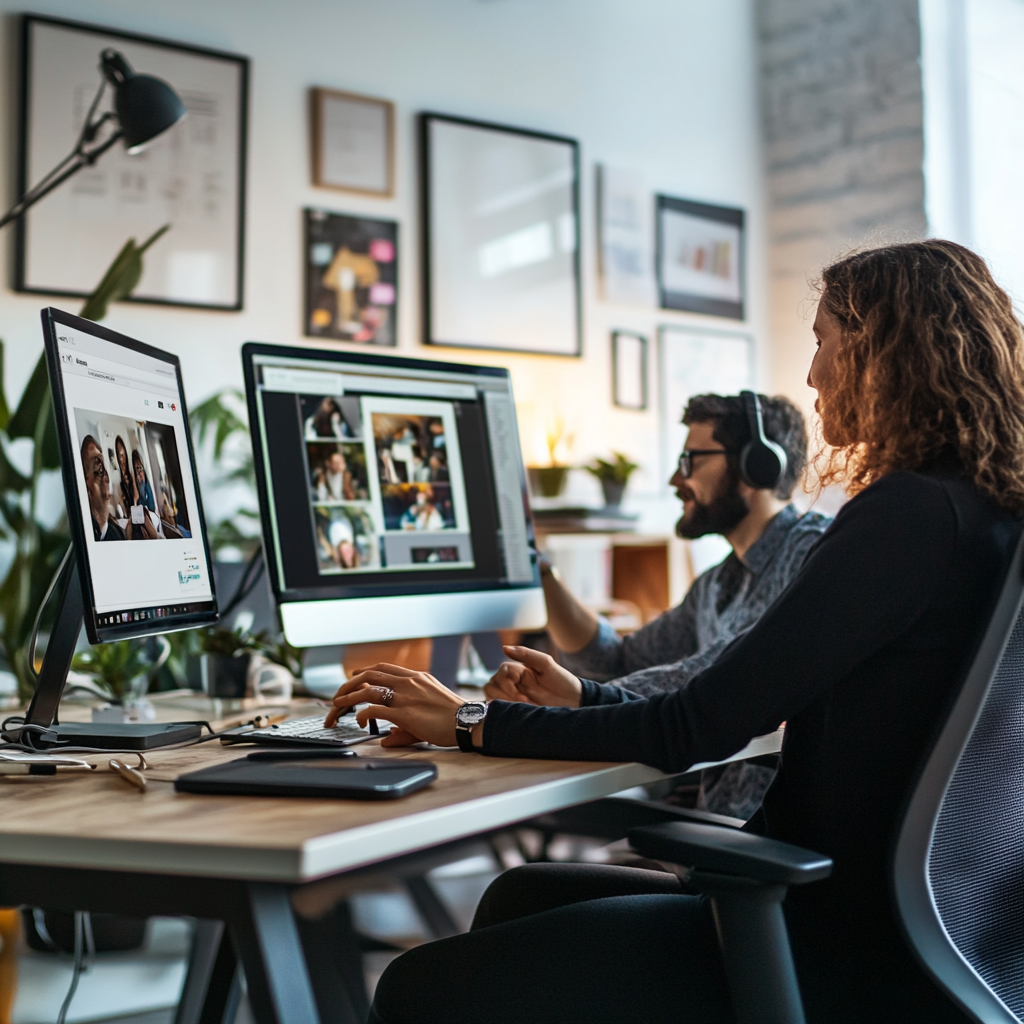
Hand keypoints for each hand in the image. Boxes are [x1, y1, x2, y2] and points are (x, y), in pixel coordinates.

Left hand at [325, 663, 466, 746]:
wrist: (466, 721)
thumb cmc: (453, 716)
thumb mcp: (430, 706)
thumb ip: (408, 716)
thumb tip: (386, 737)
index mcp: (417, 677)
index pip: (385, 668)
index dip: (366, 670)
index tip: (356, 675)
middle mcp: (409, 682)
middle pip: (371, 673)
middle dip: (351, 681)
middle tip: (341, 691)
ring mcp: (406, 696)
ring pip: (369, 689)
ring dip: (350, 695)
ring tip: (340, 703)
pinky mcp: (403, 713)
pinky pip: (374, 709)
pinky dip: (363, 714)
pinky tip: (361, 721)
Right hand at [483, 646, 582, 707]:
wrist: (574, 700)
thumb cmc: (562, 680)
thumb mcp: (546, 664)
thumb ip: (526, 654)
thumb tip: (504, 647)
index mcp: (519, 670)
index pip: (501, 672)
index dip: (507, 683)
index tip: (521, 693)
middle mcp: (514, 682)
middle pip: (492, 684)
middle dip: (503, 693)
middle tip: (522, 701)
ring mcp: (514, 696)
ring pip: (492, 696)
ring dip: (503, 701)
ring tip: (521, 706)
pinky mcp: (516, 708)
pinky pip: (499, 708)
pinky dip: (503, 709)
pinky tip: (518, 711)